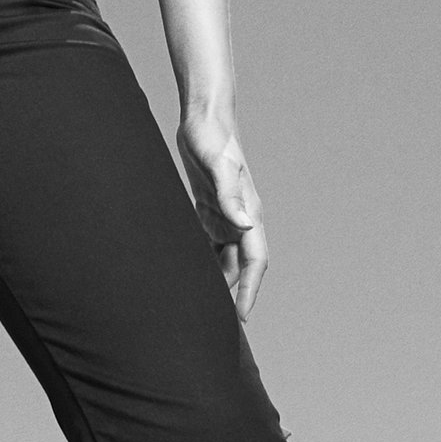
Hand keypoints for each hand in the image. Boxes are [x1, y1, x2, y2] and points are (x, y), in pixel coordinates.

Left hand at [180, 107, 267, 320]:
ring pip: (223, 259)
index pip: (256, 261)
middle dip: (232, 294)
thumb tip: (246, 226)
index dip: (251, 290)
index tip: (242, 318)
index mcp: (249, 212)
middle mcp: (240, 219)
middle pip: (240, 267)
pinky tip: (184, 275)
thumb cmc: (212, 138)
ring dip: (215, 280)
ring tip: (197, 307)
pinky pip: (208, 244)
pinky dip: (201, 261)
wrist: (203, 117)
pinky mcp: (208, 209)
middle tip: (215, 324)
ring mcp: (225, 215)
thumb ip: (231, 195)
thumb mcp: (219, 165)